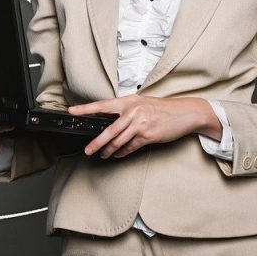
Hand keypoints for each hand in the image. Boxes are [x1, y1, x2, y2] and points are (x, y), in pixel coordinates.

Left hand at [67, 95, 202, 159]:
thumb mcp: (142, 104)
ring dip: (109, 150)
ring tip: (103, 155)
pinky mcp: (148, 135)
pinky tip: (118, 155)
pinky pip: (130, 147)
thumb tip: (108, 119)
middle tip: (87, 150)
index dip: (85, 109)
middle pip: (108, 130)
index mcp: (129, 101)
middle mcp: (133, 111)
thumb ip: (126, 110)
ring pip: (118, 141)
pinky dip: (122, 152)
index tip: (71, 111)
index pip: (102, 105)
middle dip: (96, 142)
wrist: (185, 113)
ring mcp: (141, 124)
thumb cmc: (162, 109)